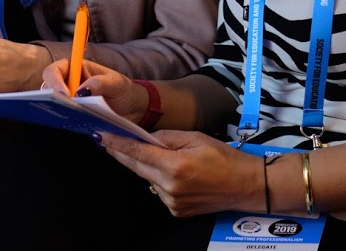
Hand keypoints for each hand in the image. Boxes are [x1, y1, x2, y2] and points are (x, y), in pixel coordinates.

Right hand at [44, 59, 149, 124]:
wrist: (133, 107)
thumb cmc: (123, 90)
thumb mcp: (115, 83)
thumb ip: (99, 83)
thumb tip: (80, 92)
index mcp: (76, 68)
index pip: (55, 70)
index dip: (54, 81)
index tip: (64, 94)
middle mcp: (69, 83)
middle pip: (48, 88)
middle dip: (53, 97)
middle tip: (65, 107)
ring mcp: (71, 100)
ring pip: (54, 104)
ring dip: (59, 109)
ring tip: (70, 116)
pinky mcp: (74, 114)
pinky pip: (64, 117)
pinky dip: (66, 120)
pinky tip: (74, 123)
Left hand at [100, 130, 261, 217]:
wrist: (245, 185)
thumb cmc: (223, 157)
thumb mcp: (194, 137)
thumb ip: (166, 137)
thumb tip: (144, 137)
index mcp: (174, 166)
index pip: (136, 152)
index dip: (116, 143)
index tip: (101, 135)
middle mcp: (169, 187)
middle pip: (136, 166)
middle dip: (121, 152)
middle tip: (106, 138)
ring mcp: (172, 202)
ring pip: (147, 178)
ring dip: (144, 165)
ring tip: (153, 153)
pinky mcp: (176, 211)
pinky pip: (158, 190)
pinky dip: (158, 179)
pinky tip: (170, 171)